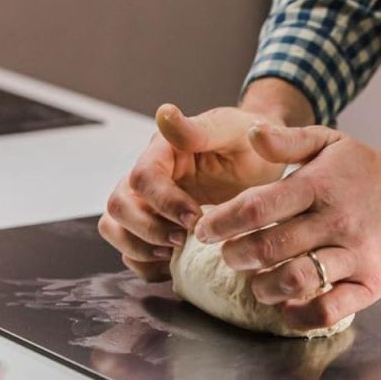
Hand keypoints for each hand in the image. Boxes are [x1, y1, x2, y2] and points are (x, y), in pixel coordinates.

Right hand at [98, 104, 285, 280]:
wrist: (264, 159)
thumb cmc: (248, 142)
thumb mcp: (232, 131)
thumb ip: (198, 129)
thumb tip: (164, 113)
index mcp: (162, 151)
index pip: (142, 178)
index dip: (163, 202)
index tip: (195, 218)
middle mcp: (148, 177)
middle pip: (118, 206)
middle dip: (147, 229)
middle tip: (184, 241)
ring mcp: (147, 203)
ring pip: (115, 228)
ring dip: (138, 248)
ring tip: (173, 256)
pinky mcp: (156, 225)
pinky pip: (131, 250)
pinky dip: (144, 264)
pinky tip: (174, 266)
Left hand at [195, 124, 380, 329]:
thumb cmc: (367, 170)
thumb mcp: (330, 142)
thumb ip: (288, 140)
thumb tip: (251, 134)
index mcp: (319, 185)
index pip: (257, 207)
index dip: (222, 222)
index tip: (205, 230)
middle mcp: (336, 220)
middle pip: (269, 247)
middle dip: (235, 255)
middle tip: (229, 255)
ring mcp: (356, 254)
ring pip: (296, 279)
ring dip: (263, 286)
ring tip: (256, 281)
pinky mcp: (372, 284)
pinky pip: (330, 310)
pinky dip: (300, 315)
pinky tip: (286, 308)